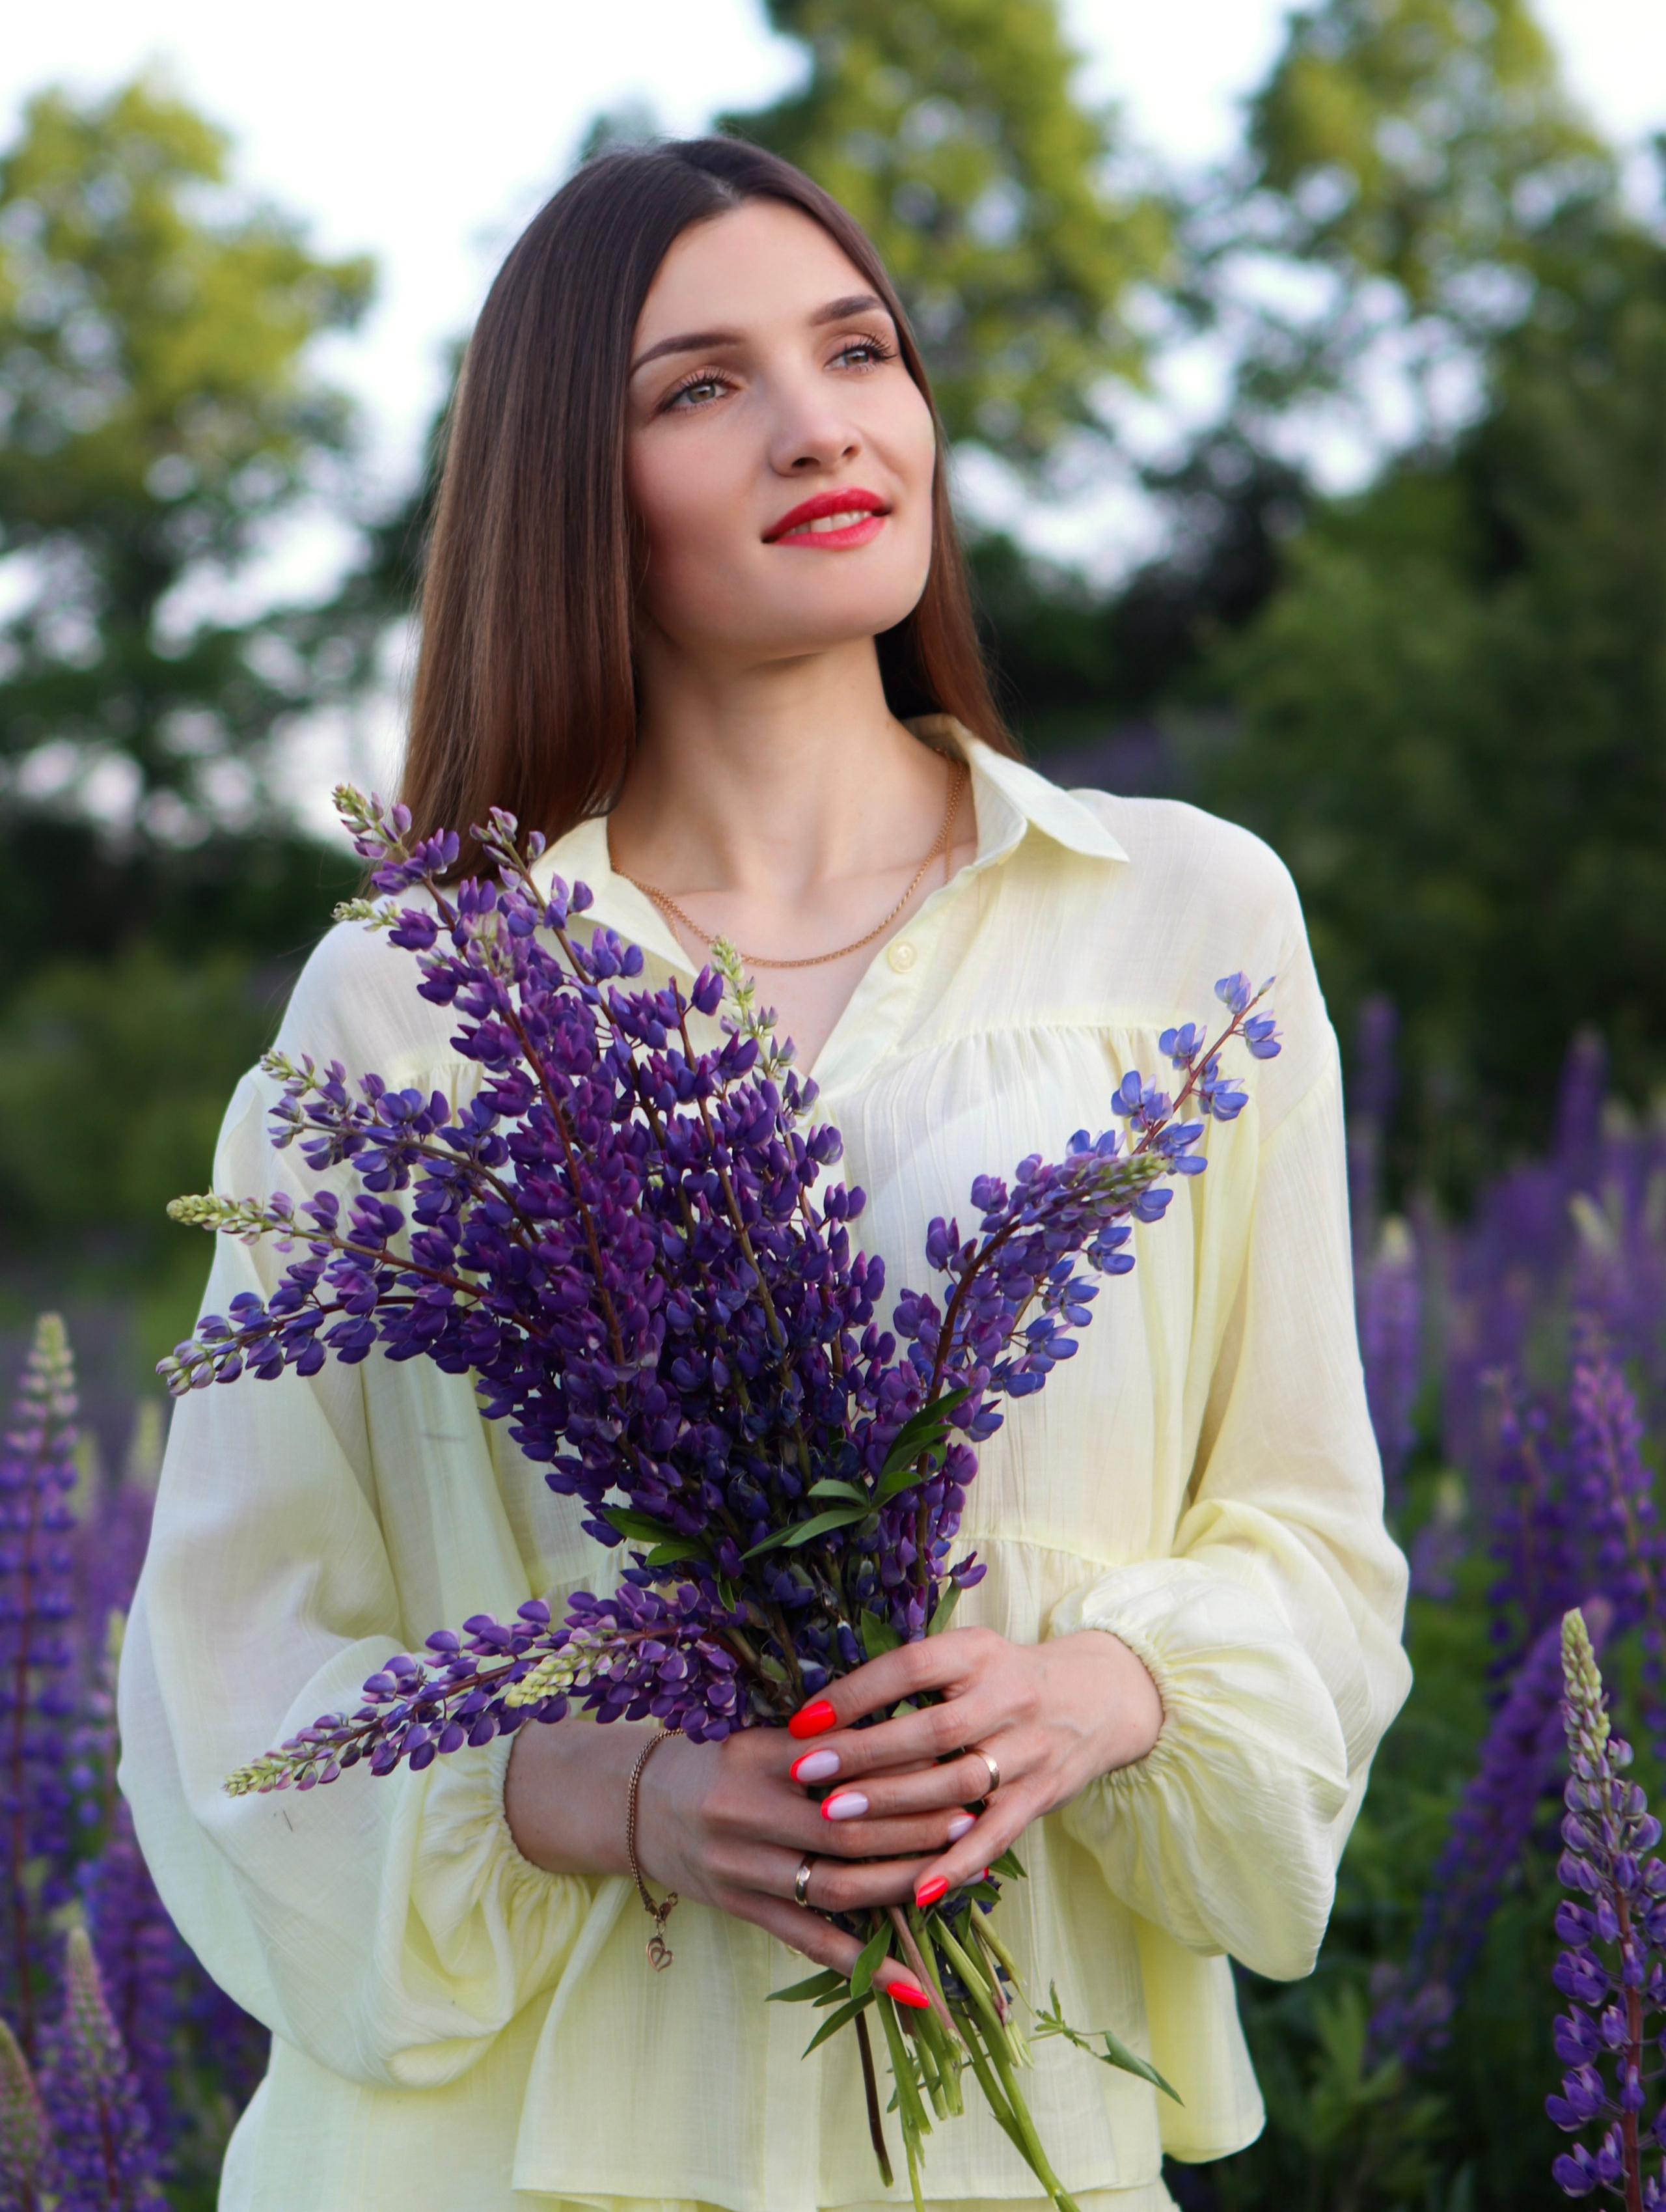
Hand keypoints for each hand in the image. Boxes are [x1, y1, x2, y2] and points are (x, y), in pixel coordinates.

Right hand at [503, 1709, 961, 1999]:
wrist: (639, 1805)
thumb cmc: (717, 1762)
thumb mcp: (760, 1738)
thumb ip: (822, 1741)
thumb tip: (912, 1739)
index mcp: (753, 1757)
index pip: (839, 1764)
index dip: (898, 1769)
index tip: (950, 1764)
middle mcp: (742, 1813)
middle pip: (844, 1829)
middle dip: (912, 1827)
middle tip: (967, 1820)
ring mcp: (739, 1868)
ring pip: (833, 1887)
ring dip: (898, 1886)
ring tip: (950, 1878)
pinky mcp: (739, 1910)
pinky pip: (806, 1940)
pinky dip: (860, 1963)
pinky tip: (909, 1984)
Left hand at [782, 1626, 1163, 1904]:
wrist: (1099, 1696)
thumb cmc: (1005, 1677)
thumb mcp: (966, 1654)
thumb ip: (911, 1676)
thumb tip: (825, 1708)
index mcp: (979, 1652)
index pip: (912, 1666)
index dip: (856, 1693)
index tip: (804, 1721)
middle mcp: (1008, 1697)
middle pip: (932, 1729)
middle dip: (864, 1753)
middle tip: (805, 1774)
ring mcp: (1028, 1750)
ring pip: (958, 1783)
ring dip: (894, 1804)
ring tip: (834, 1819)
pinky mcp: (1042, 1797)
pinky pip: (996, 1835)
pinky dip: (956, 1865)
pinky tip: (915, 1889)